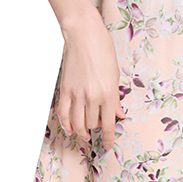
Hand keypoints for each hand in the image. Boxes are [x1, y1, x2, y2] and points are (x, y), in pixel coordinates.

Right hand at [57, 14, 127, 150]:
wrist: (84, 35)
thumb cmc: (103, 50)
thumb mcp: (116, 74)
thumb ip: (115, 97)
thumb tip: (119, 114)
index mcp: (108, 93)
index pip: (109, 124)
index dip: (108, 138)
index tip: (108, 146)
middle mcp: (92, 97)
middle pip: (92, 124)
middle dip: (96, 129)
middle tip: (98, 128)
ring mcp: (77, 94)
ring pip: (77, 122)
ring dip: (81, 131)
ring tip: (84, 134)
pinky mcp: (65, 89)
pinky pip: (63, 113)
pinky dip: (66, 123)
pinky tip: (70, 128)